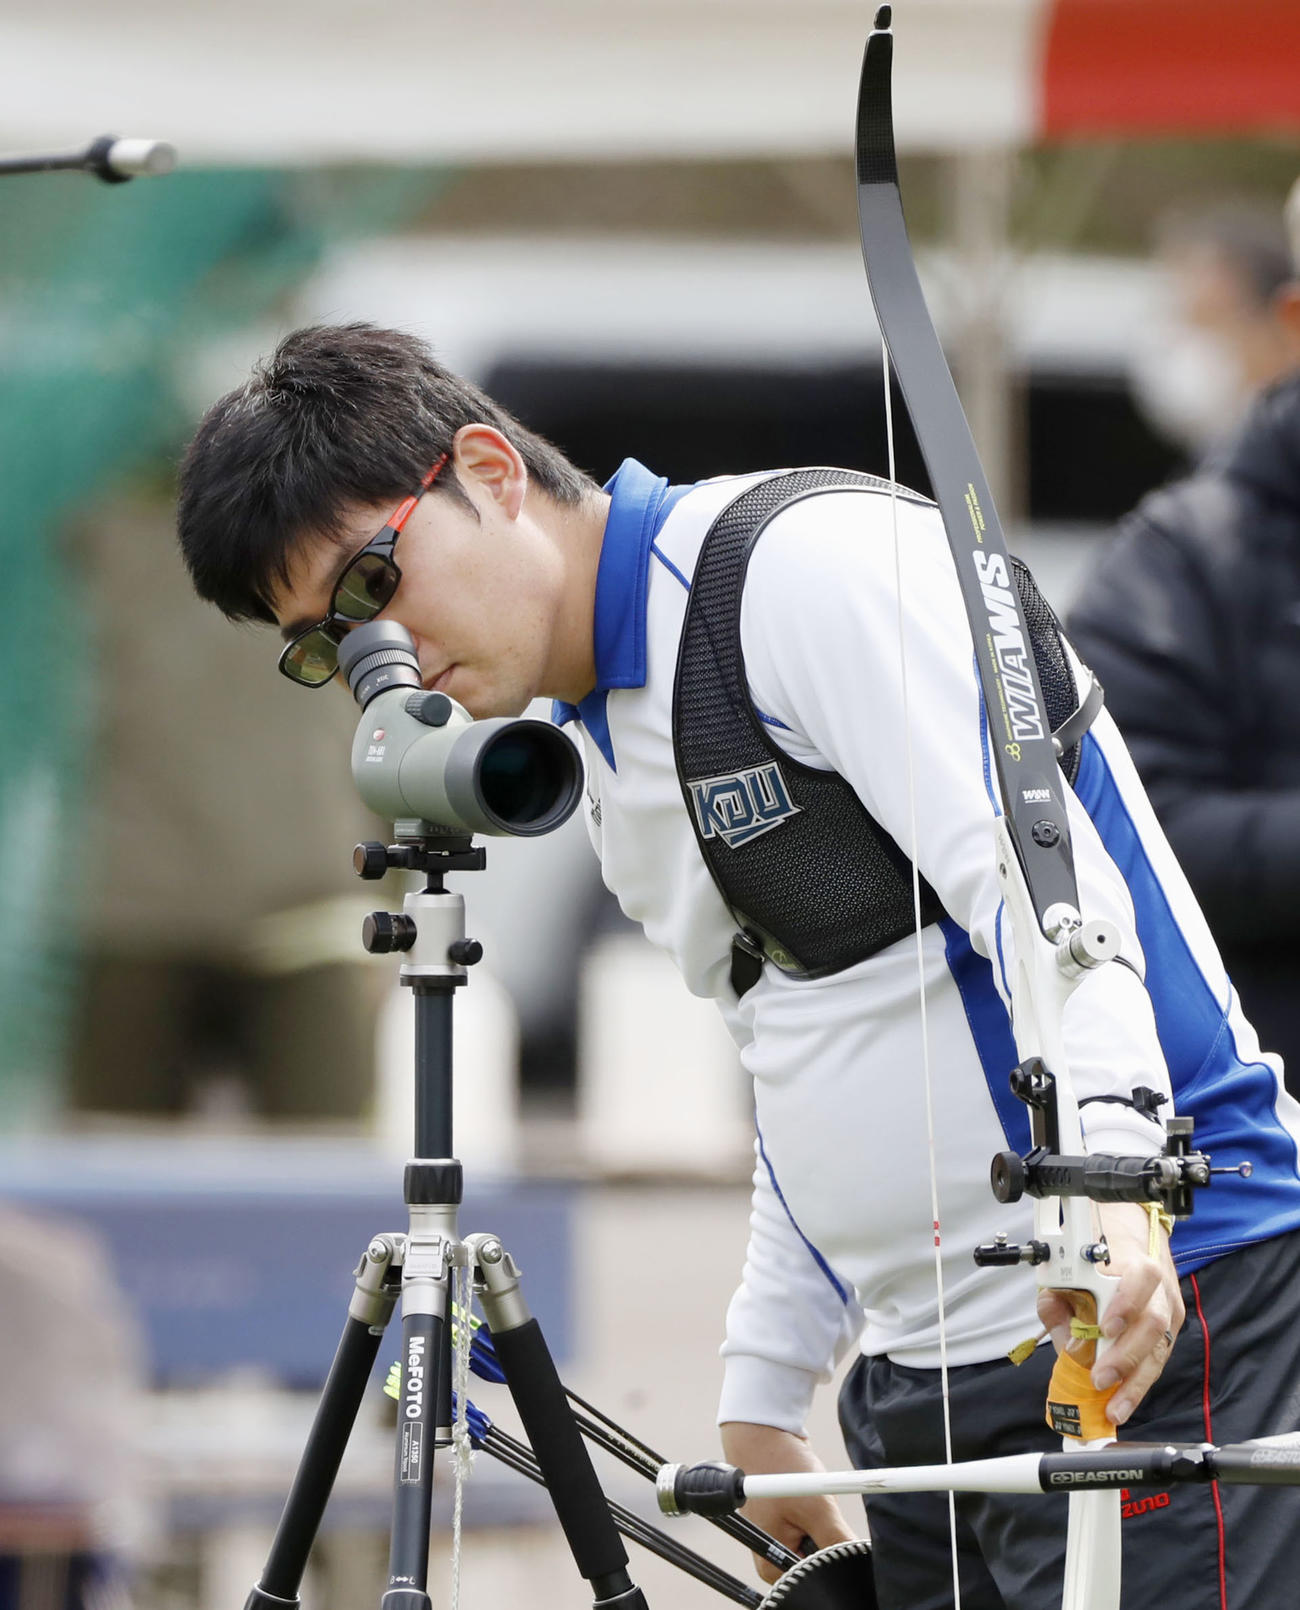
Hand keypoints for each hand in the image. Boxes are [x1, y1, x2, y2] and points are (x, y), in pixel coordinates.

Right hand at [719, 1421, 859, 1584]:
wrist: (767, 1433)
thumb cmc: (779, 1467)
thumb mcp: (815, 1506)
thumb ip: (837, 1541)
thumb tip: (858, 1561)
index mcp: (771, 1564)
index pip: (815, 1581)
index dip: (833, 1563)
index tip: (834, 1533)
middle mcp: (774, 1558)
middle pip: (819, 1565)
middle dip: (830, 1541)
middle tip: (820, 1512)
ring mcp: (782, 1542)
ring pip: (822, 1546)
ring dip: (827, 1525)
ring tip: (812, 1501)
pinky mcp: (791, 1527)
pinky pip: (818, 1530)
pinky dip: (823, 1515)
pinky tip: (812, 1498)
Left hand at [1037, 1201, 1183, 1427]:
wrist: (1132, 1240)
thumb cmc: (1097, 1258)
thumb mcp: (1068, 1268)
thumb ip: (1058, 1299)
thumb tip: (1064, 1337)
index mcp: (1135, 1261)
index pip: (1141, 1279)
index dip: (1126, 1304)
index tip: (1105, 1328)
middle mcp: (1159, 1288)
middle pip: (1153, 1324)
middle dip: (1125, 1357)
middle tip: (1100, 1379)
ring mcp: (1169, 1310)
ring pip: (1160, 1349)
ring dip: (1136, 1383)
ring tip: (1116, 1407)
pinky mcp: (1172, 1330)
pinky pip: (1158, 1360)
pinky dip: (1140, 1384)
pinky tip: (1124, 1401)